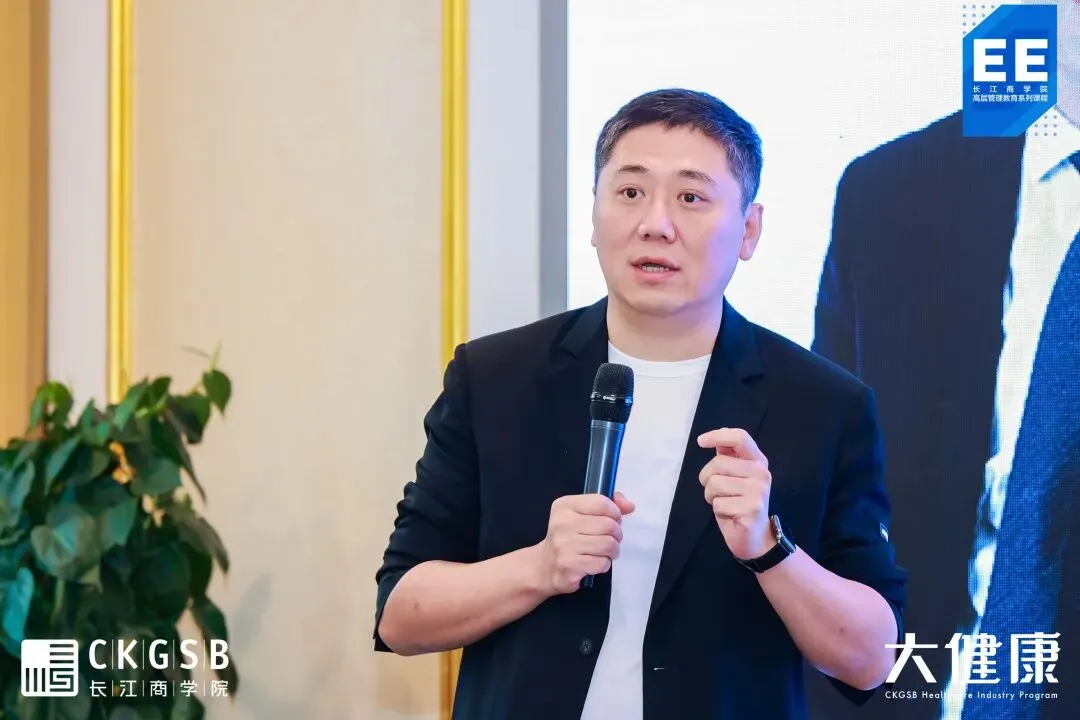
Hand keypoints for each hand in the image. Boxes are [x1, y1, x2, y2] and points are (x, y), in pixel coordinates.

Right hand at [535, 492, 634, 594]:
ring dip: (612, 551)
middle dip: (616, 534)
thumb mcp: (582, 513)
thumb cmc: (568, 536)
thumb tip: (629, 505)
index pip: (601, 503)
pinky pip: (602, 563)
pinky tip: (593, 563)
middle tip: (608, 538)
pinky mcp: (569, 567)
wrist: (544, 565)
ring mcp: (564, 546)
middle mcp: (562, 523)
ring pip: (608, 545)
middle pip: (608, 525)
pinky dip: (604, 564)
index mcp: (565, 506)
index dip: (614, 512)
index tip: (612, 520)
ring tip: (603, 552)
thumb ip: (607, 504)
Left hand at [697, 428, 773, 560]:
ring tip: (726, 503)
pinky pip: (717, 503)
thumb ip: (728, 457)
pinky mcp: (751, 509)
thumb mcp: (734, 477)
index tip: (701, 441)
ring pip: (714, 484)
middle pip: (717, 464)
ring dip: (711, 496)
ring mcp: (758, 491)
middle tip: (719, 492)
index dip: (718, 436)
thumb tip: (714, 438)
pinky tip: (731, 515)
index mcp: (758, 461)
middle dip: (707, 479)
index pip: (740, 438)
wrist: (755, 538)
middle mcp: (761, 473)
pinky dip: (718, 510)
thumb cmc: (739, 504)